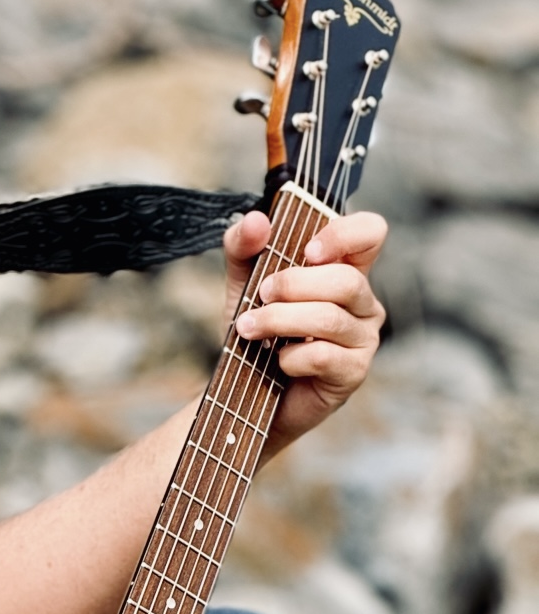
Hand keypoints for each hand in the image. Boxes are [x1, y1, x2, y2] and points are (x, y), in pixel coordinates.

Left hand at [222, 205, 386, 452]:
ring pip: (330, 317)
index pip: (370, 233)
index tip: (307, 251)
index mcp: (345, 269)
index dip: (344, 234)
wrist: (247, 393)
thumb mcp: (243, 283)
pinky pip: (322, 355)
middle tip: (261, 294)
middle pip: (346, 279)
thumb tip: (257, 220)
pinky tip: (278, 362)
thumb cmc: (258, 334)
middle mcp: (363, 302)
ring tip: (248, 328)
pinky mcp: (353, 372)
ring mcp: (363, 338)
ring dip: (280, 320)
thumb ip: (243, 247)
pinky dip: (290, 357)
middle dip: (293, 285)